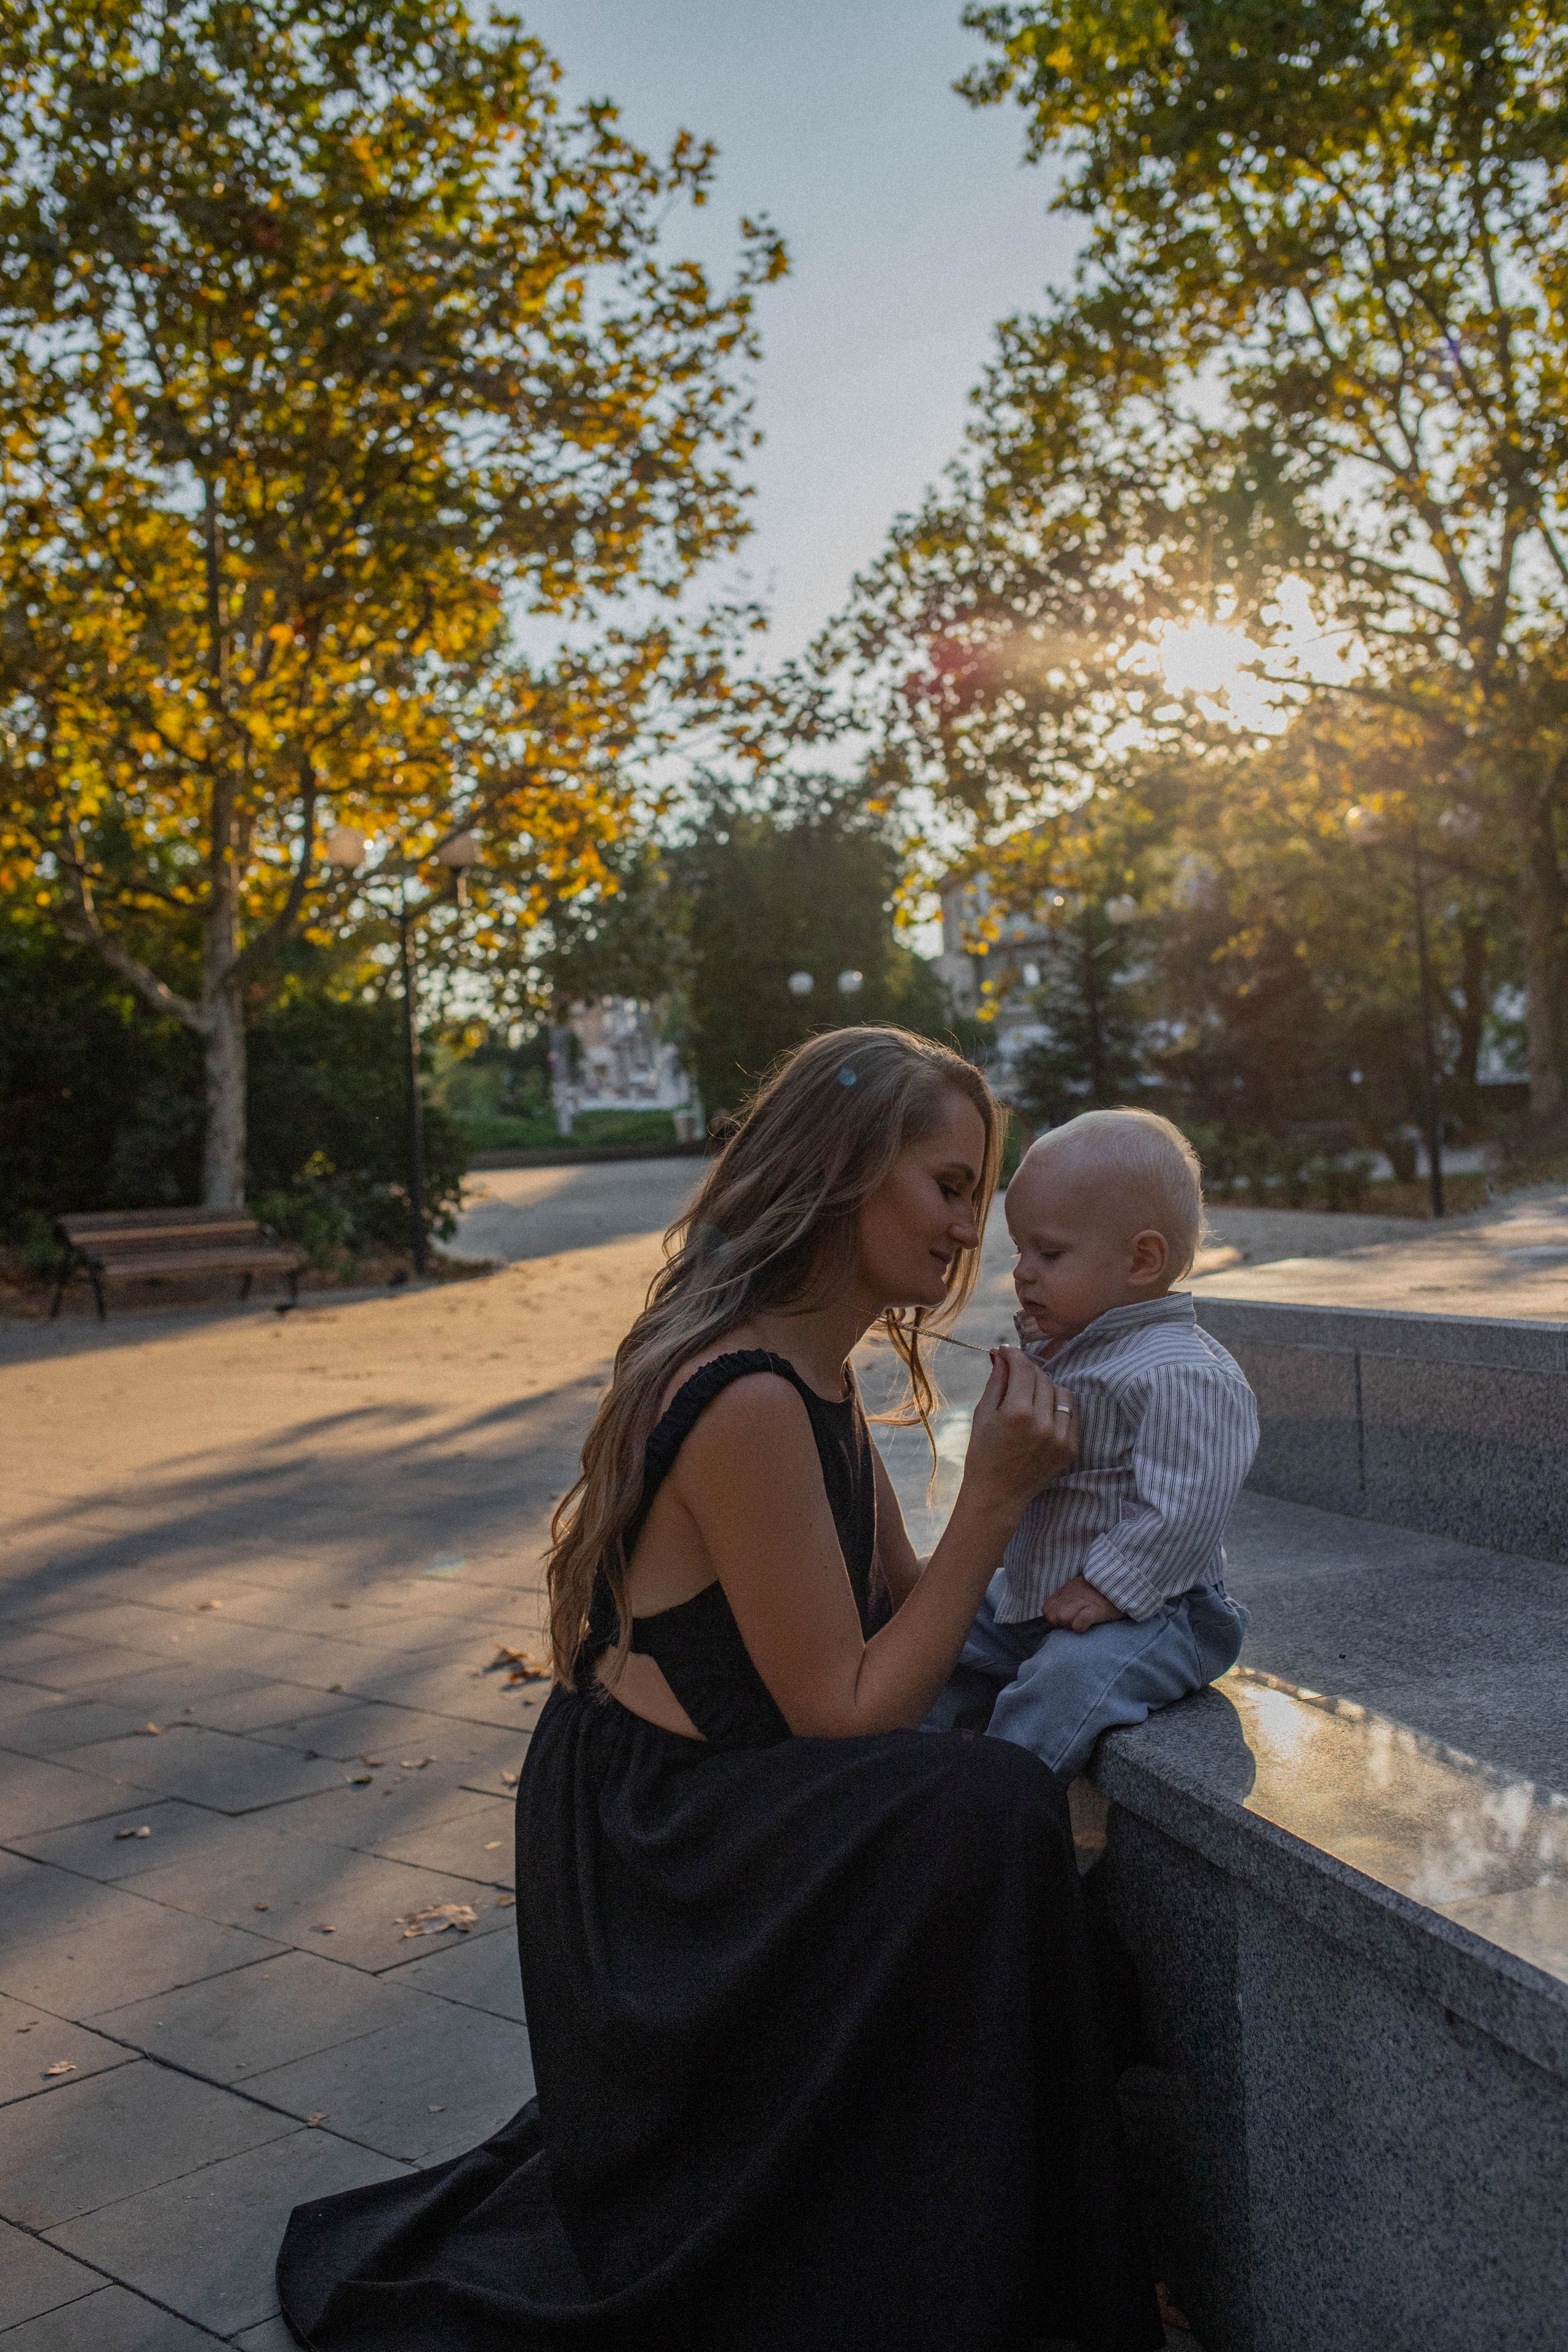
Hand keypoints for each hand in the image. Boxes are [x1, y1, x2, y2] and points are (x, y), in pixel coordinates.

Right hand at [960, 1347, 1077, 1520]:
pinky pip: (1072, 1413)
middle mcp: (1044, 1423)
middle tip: (1014, 1373)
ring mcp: (1061, 1437)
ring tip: (1029, 1396)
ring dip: (1045, 1387)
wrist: (997, 1496)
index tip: (1006, 1352)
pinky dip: (1059, 1406)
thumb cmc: (983, 1454)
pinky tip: (1043, 1412)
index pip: (1024, 1368)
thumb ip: (996, 1382)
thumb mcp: (983, 1415)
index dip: (1014, 1354)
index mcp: (1017, 1413)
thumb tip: (1002, 1355)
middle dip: (1027, 1370)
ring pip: (1062, 1392)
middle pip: (1043, 1377)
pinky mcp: (1071, 1448)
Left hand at [1041, 1575, 1125, 1634]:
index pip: (1047, 1609)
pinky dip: (1080, 1626)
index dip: (1054, 1618)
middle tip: (1075, 1623)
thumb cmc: (1102, 1590)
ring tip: (1082, 1623)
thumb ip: (1068, 1598)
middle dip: (1062, 1624)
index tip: (1065, 1620)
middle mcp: (1072, 1594)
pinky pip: (1079, 1622)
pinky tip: (1086, 1626)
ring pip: (1063, 1618)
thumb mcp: (1079, 1588)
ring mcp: (1083, 1601)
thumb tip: (1060, 1614)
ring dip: (1071, 1624)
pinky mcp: (1096, 1609)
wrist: (1123, 1581)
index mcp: (1067, 1590)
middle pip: (1053, 1616)